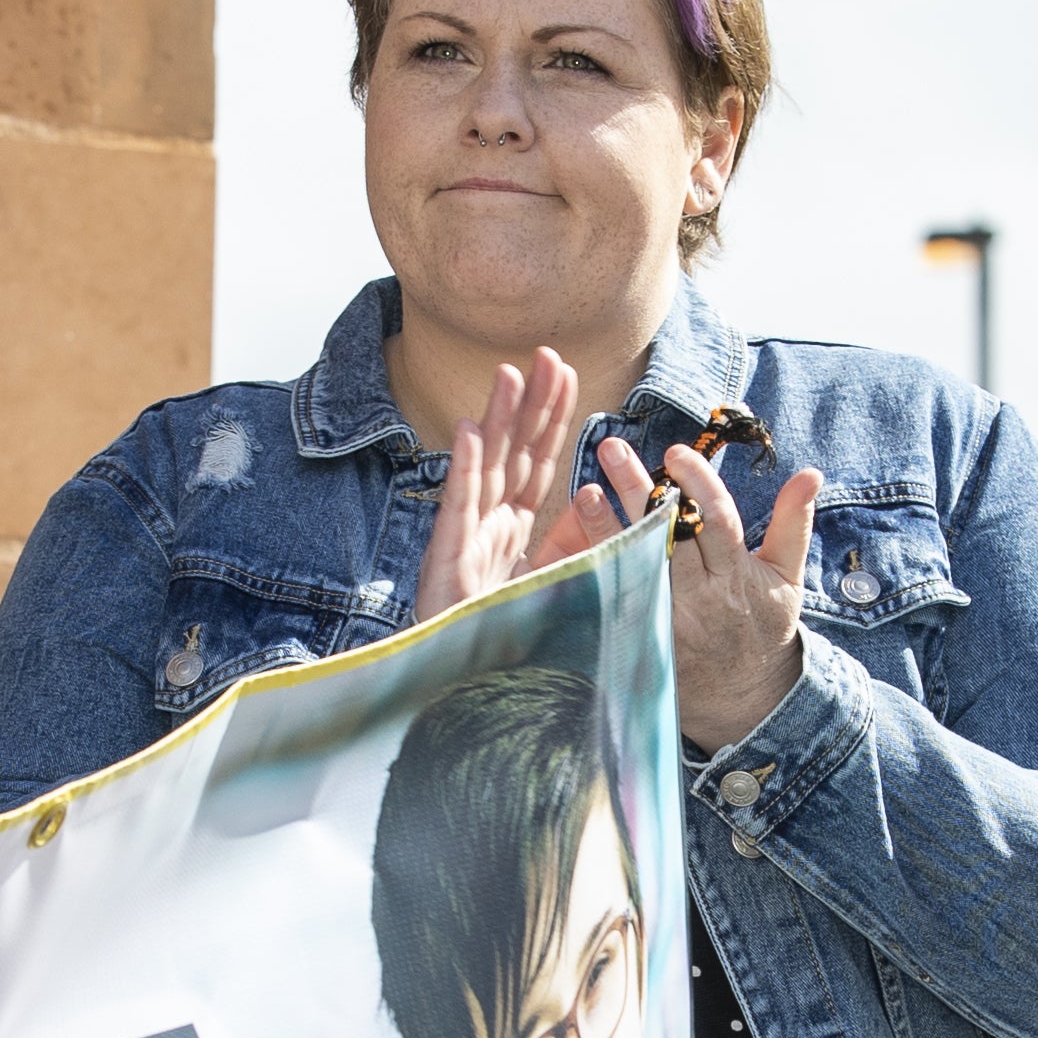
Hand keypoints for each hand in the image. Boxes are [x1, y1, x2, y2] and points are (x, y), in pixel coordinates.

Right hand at [412, 347, 613, 623]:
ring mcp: (466, 538)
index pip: (538, 461)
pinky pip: (458, 508)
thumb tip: (590, 498)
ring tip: (508, 374)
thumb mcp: (546, 579)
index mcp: (512, 526)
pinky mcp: (447, 559)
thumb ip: (567, 540)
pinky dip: (463, 468)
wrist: (455, 682)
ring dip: (497, 420)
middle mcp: (488, 524)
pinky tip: (470, 431)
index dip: (551, 417)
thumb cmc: (495, 631)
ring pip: (486, 469)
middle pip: (514, 453)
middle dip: (530, 404)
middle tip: (547, 354)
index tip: (566, 373)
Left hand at [599, 437, 821, 752]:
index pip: (717, 522)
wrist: (743, 698)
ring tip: (586, 490)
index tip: (675, 452)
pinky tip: (576, 540)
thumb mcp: (787, 576)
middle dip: (638, 489)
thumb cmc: (765, 627)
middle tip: (612, 448)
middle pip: (666, 536)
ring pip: (635, 565)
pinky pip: (617, 597)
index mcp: (735, 577)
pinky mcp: (643, 635)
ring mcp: (667, 619)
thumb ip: (794, 523)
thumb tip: (811, 474)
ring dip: (606, 526)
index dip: (698, 484)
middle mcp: (699, 597)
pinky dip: (598, 567)